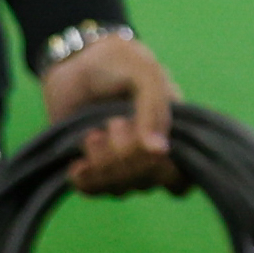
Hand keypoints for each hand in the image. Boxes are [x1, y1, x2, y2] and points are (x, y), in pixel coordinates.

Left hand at [37, 33, 178, 196]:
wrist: (74, 61)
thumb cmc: (117, 62)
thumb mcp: (145, 73)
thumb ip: (154, 108)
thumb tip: (159, 151)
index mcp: (173, 131)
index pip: (179, 177)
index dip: (164, 172)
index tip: (150, 149)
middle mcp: (149, 152)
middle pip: (146, 182)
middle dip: (126, 156)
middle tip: (114, 122)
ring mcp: (120, 161)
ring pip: (120, 188)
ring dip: (103, 163)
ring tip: (93, 133)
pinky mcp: (91, 165)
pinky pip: (93, 191)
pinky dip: (85, 181)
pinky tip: (77, 164)